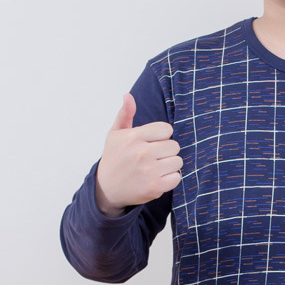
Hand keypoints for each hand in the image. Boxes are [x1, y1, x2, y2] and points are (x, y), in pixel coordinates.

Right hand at [94, 94, 182, 217]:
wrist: (107, 189)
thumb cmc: (114, 158)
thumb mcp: (115, 134)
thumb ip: (125, 114)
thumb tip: (128, 96)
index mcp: (133, 137)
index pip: (166, 129)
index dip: (162, 136)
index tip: (152, 142)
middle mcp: (141, 153)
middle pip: (174, 146)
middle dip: (167, 151)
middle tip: (154, 156)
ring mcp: (148, 171)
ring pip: (178, 161)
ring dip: (170, 165)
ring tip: (156, 167)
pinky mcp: (154, 187)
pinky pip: (177, 177)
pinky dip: (170, 179)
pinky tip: (158, 178)